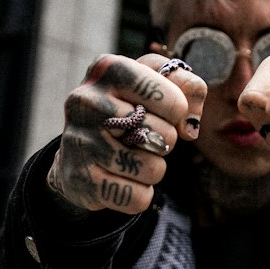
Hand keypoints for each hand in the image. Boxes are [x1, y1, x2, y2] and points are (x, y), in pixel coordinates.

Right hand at [48, 54, 205, 213]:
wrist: (79, 148)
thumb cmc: (128, 108)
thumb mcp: (157, 83)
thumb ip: (187, 87)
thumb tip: (190, 125)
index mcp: (109, 69)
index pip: (174, 101)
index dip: (178, 112)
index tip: (164, 111)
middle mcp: (87, 101)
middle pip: (164, 136)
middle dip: (166, 142)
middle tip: (146, 138)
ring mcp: (80, 141)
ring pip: (153, 169)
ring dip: (154, 169)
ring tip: (134, 158)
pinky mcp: (80, 179)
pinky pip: (137, 198)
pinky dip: (140, 194)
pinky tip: (124, 180)